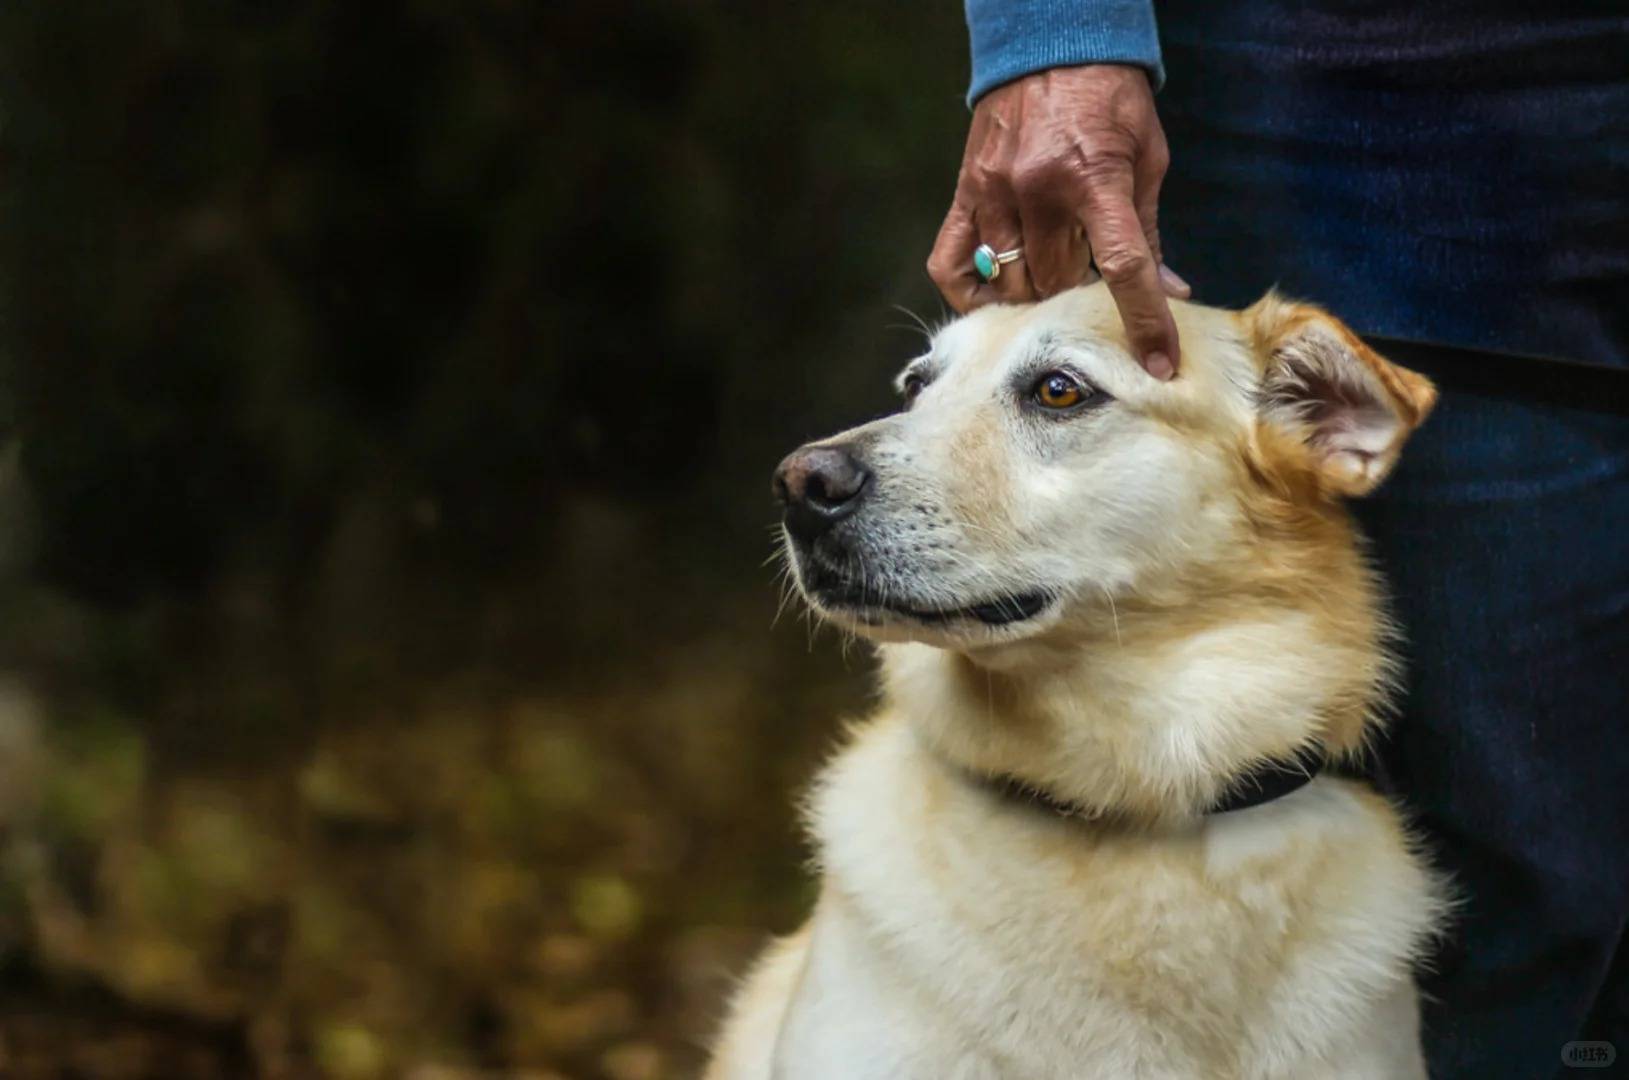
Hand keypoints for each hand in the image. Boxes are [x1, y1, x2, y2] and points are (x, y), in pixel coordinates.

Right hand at [927, 64, 1188, 378]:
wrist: (1050, 46)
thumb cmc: (1108, 102)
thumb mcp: (1145, 159)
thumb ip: (1149, 231)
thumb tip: (1169, 292)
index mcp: (1094, 178)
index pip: (1123, 267)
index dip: (1144, 321)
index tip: (1158, 363)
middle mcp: (1038, 190)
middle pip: (1057, 285)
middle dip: (1079, 300)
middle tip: (1093, 292)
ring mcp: (994, 193)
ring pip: (1010, 284)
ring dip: (1036, 297)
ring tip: (1054, 286)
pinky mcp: (966, 192)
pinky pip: (951, 265)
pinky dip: (972, 291)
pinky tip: (997, 293)